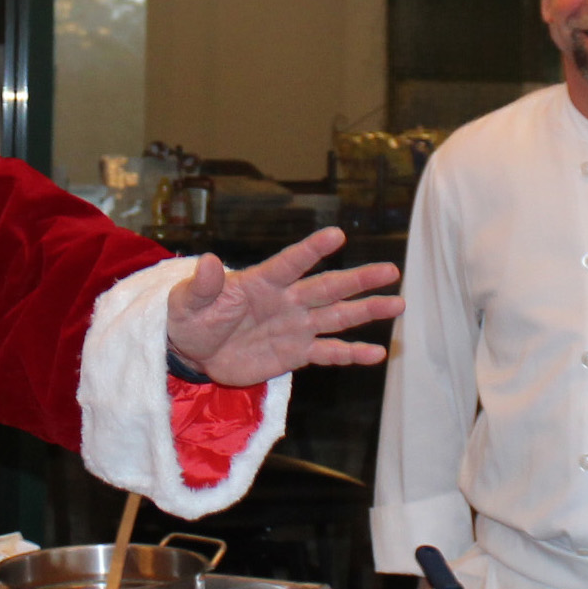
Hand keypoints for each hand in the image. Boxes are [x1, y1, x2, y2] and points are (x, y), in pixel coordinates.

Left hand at [163, 226, 402, 386]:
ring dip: (367, 311)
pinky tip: (377, 353)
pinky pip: (329, 353)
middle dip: (359, 280)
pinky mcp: (296, 353)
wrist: (194, 351)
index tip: (337, 235)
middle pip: (327, 288)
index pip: (291, 263)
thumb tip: (208, 260)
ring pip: (337, 317)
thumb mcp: (189, 301)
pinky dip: (352, 354)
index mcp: (262, 282)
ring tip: (398, 305)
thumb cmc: (192, 317)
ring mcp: (295, 326)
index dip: (312, 250)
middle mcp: (286, 301)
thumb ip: (203, 285)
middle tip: (391, 270)